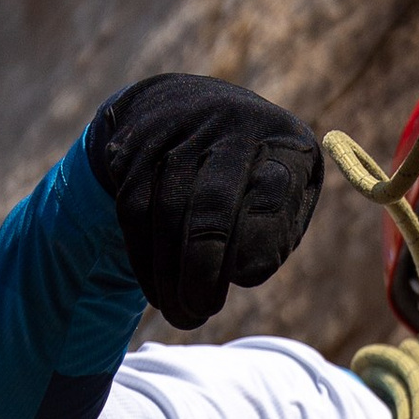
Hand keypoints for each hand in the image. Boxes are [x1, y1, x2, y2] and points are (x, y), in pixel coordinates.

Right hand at [88, 76, 322, 326]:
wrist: (186, 105)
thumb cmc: (251, 174)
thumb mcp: (284, 194)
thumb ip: (276, 233)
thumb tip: (241, 273)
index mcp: (283, 140)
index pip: (274, 191)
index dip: (259, 240)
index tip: (245, 278)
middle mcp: (230, 125)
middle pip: (212, 203)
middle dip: (203, 268)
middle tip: (200, 312)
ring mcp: (178, 130)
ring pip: (166, 212)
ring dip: (168, 275)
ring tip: (181, 314)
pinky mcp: (135, 145)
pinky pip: (134, 211)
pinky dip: (144, 260)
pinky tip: (157, 291)